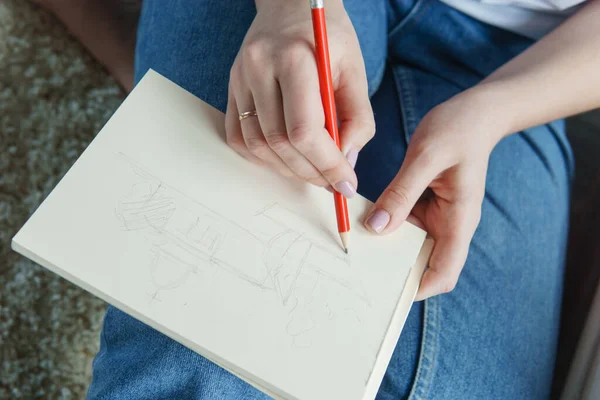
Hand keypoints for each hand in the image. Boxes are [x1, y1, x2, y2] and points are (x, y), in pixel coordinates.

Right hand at [225, 0, 374, 196]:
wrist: (290, 5)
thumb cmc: (328, 35)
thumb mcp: (355, 69)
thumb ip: (358, 117)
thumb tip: (346, 162)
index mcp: (294, 59)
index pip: (305, 130)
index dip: (327, 165)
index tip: (345, 184)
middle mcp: (258, 68)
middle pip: (279, 143)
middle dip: (310, 172)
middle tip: (332, 182)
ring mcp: (239, 79)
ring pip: (257, 145)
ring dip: (287, 169)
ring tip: (312, 171)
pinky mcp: (230, 88)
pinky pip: (238, 138)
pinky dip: (262, 157)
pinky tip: (285, 157)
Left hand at [364, 89, 505, 299]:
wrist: (477, 112)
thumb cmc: (459, 129)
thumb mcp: (426, 157)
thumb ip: (401, 193)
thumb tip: (376, 228)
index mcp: (459, 221)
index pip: (444, 273)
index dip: (418, 288)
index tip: (386, 291)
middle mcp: (450, 225)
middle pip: (423, 264)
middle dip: (395, 270)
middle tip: (359, 268)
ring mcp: (438, 216)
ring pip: (409, 245)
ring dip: (386, 246)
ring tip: (355, 246)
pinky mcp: (425, 204)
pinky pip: (403, 223)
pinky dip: (386, 223)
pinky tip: (364, 218)